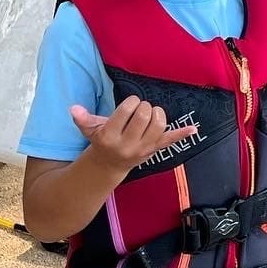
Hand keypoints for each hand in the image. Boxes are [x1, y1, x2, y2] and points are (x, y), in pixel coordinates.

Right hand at [70, 96, 196, 173]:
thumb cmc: (100, 141)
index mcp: (110, 137)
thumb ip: (83, 119)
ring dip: (157, 114)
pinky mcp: (155, 150)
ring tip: (150, 114)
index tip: (128, 105)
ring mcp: (143, 149)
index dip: (130, 102)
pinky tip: (193, 129)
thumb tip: (73, 107)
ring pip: (159, 124)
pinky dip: (182, 134)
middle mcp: (128, 144)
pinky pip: (171, 141)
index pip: (126, 110)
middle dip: (144, 106)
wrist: (109, 165)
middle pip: (144, 115)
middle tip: (139, 109)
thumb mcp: (89, 130)